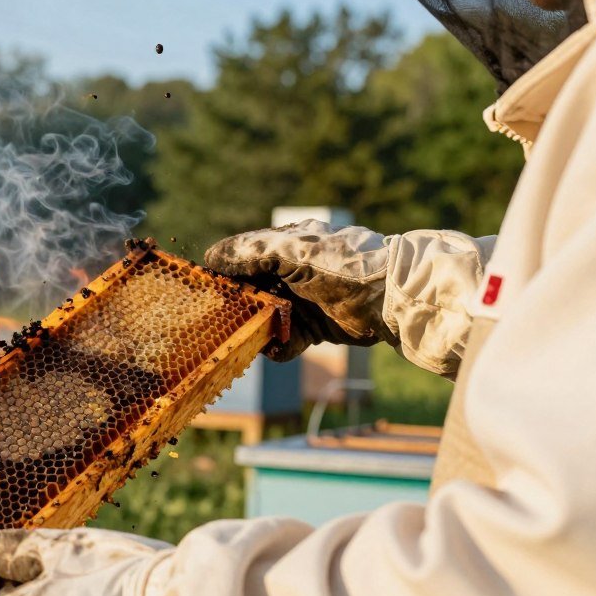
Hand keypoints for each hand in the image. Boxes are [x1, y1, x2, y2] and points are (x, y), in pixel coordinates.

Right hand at [204, 220, 394, 359]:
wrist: (389, 298)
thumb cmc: (340, 265)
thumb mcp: (292, 251)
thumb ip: (251, 252)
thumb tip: (211, 258)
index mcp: (284, 246)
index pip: (241, 258)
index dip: (223, 273)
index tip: (206, 290)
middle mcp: (290, 274)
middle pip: (250, 292)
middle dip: (236, 307)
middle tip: (222, 320)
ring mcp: (301, 302)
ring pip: (263, 319)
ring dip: (255, 331)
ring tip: (250, 339)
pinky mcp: (314, 328)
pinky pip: (285, 341)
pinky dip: (278, 348)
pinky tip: (275, 349)